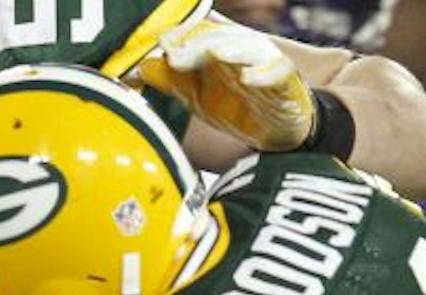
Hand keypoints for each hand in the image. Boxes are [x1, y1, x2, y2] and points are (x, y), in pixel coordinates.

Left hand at [137, 19, 316, 151]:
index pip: (198, 31)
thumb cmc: (237, 106)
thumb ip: (171, 82)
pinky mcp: (285, 80)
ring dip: (230, 50)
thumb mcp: (197, 97)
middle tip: (176, 58)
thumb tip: (140, 69)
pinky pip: (277, 72)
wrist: (276, 131)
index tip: (162, 45)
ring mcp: (264, 61)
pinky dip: (263, 75)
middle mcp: (241, 47)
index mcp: (219, 47)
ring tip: (213, 55)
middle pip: (219, 38)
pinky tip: (248, 80)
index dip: (180, 36)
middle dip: (197, 45)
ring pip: (249, 48)